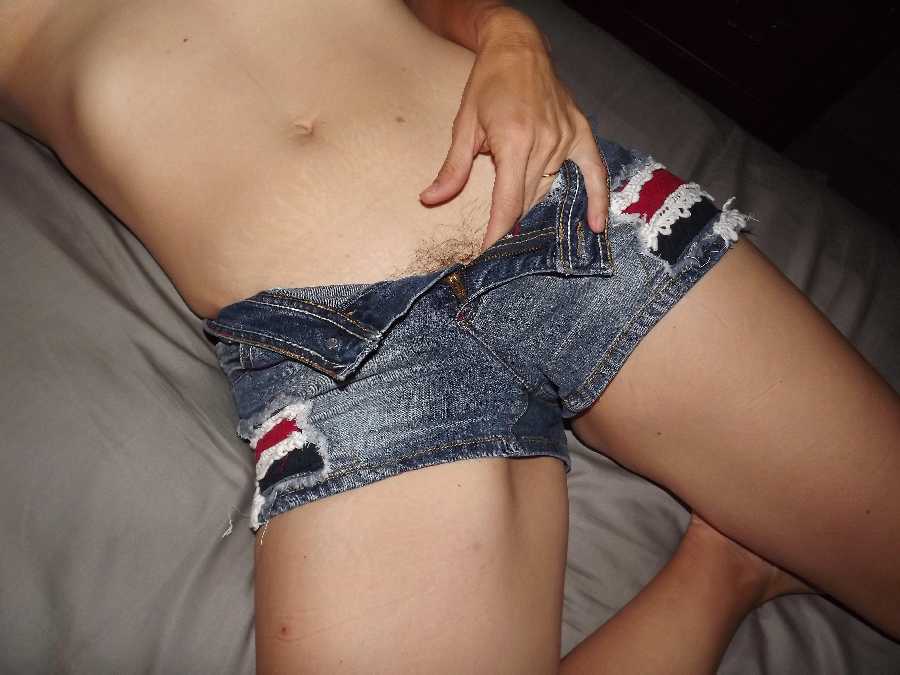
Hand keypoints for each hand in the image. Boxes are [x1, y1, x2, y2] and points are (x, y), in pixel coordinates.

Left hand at [418, 9, 608, 250]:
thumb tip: (430, 199)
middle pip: (527, 200)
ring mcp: (565, 137)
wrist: (518, 46)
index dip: (497, 233)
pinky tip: (595, 224)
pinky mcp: (579, 132)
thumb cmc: (487, 83)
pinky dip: (596, 198)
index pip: (508, 202)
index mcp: (514, 140)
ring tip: (521, 228)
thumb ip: (453, 168)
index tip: (486, 254)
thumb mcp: (464, 125)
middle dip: (509, 223)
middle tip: (495, 245)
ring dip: (531, 205)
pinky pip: (594, 170)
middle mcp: (544, 141)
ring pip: (547, 188)